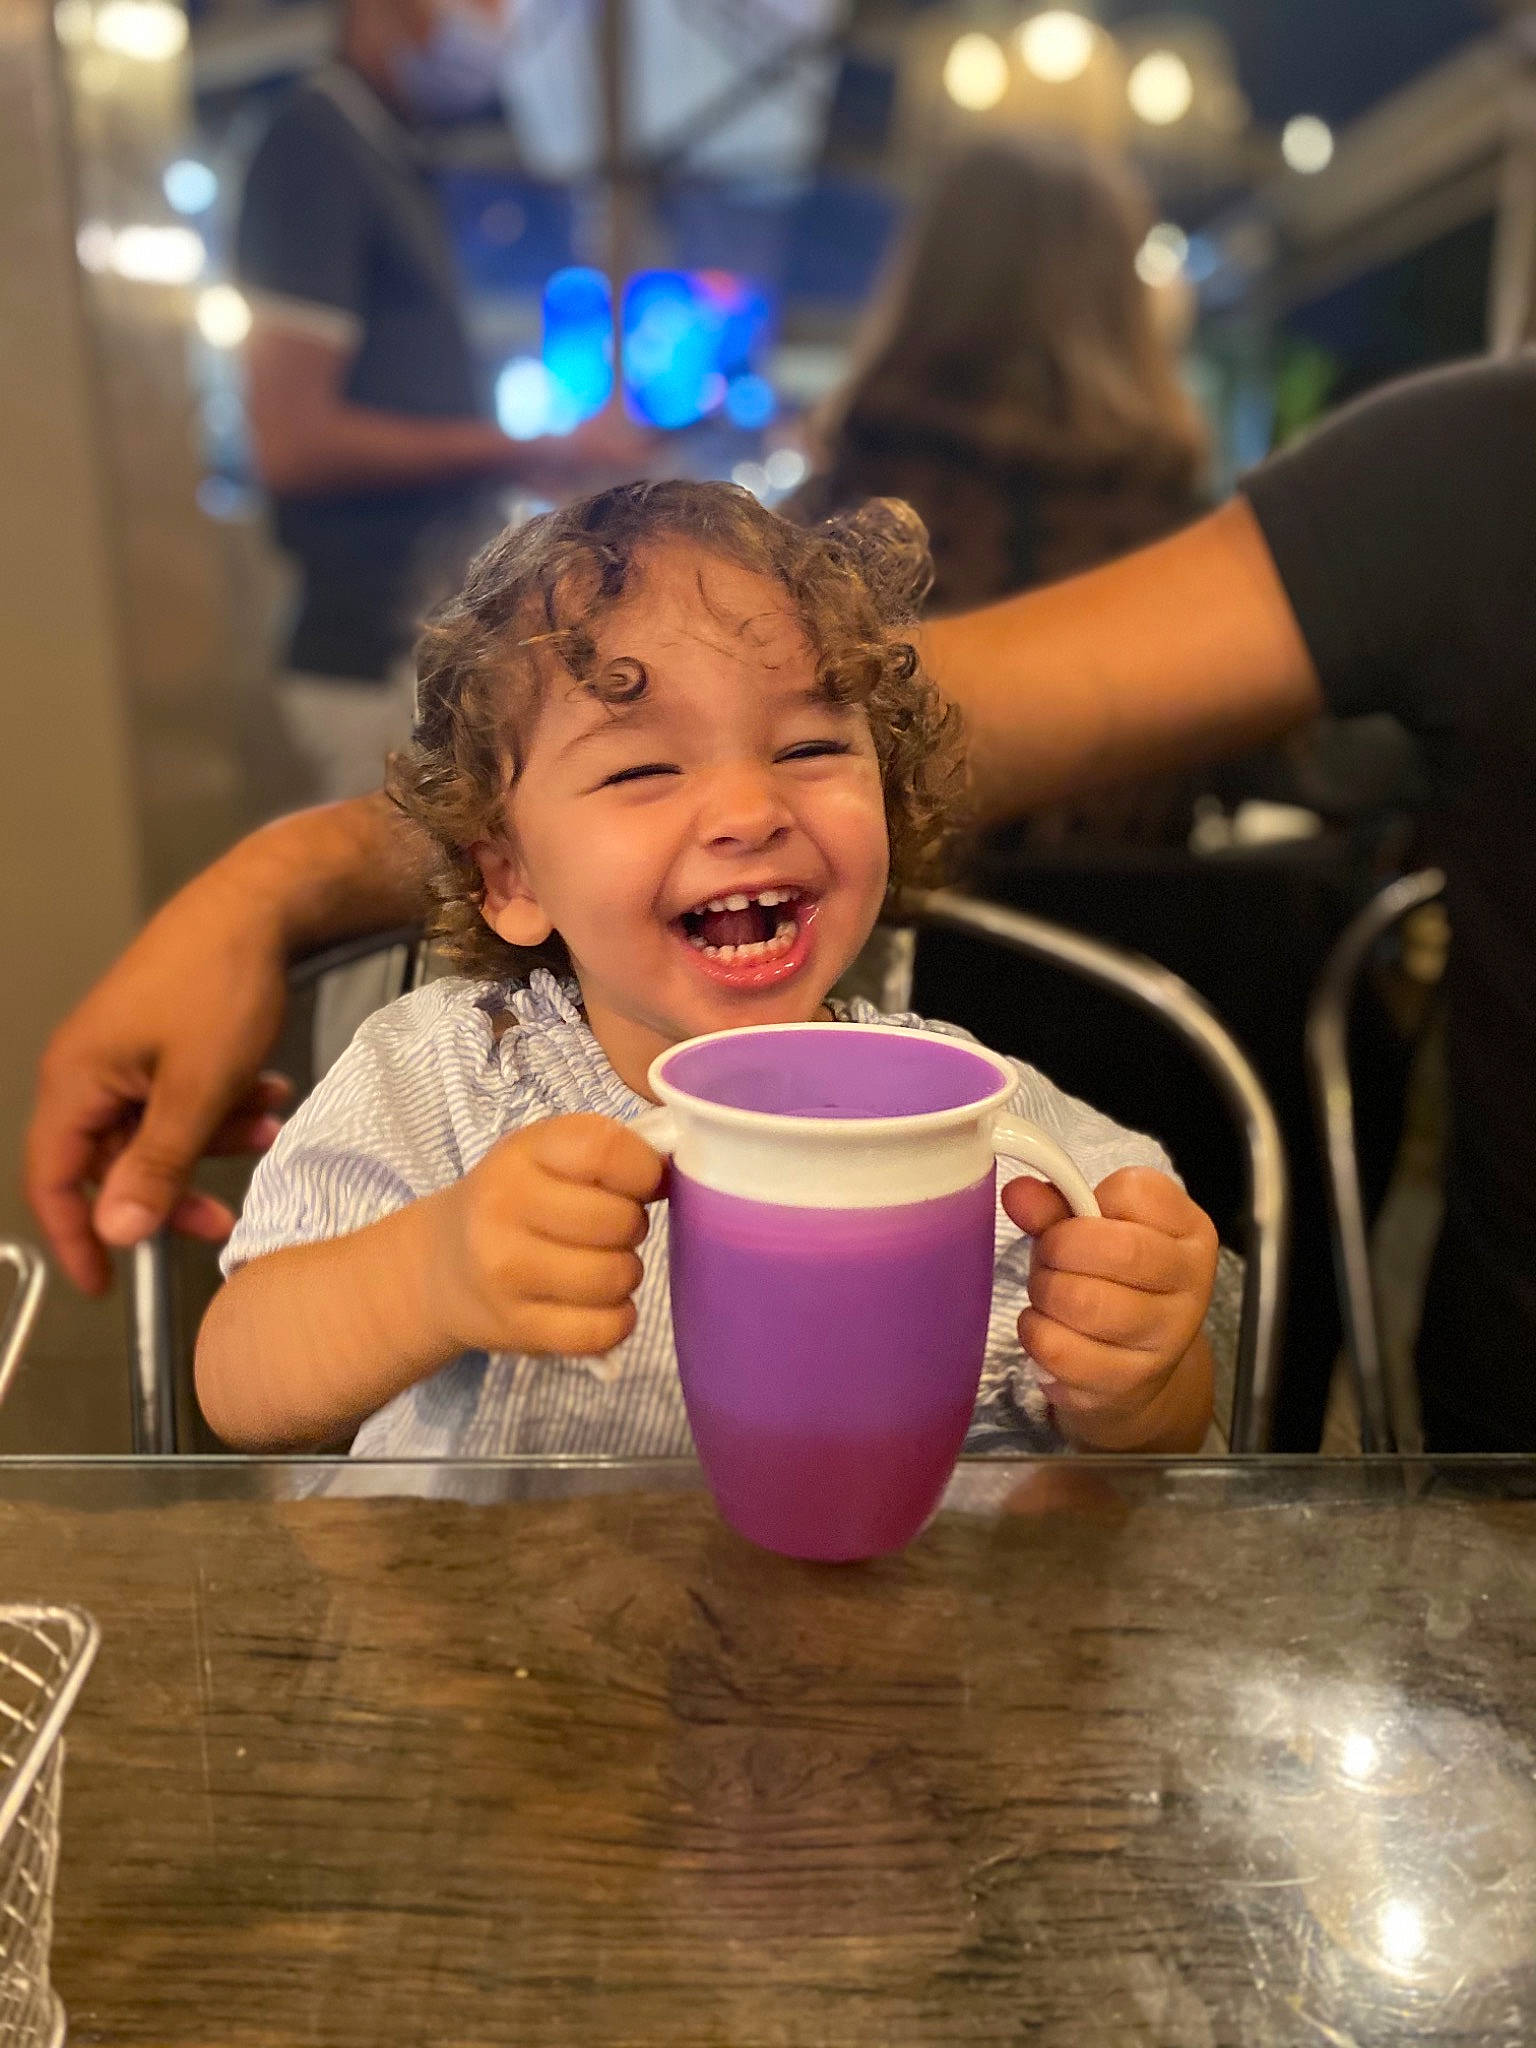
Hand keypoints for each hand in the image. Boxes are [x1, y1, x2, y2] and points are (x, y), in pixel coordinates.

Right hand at [25, 895, 291, 1294]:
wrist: (262, 904)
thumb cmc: (220, 989)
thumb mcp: (196, 1091)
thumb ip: (156, 1165)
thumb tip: (117, 1232)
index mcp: (76, 1080)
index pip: (54, 1179)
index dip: (74, 1236)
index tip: (107, 1284)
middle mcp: (89, 1067)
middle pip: (113, 1159)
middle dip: (172, 1187)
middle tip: (221, 1221)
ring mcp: (127, 1049)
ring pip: (158, 1126)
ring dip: (210, 1140)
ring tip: (266, 1129)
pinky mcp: (164, 1034)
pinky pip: (181, 1091)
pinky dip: (222, 1103)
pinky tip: (270, 1094)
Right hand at [430, 1114, 663, 1358]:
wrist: (440, 1269)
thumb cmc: (514, 1201)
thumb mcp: (545, 1155)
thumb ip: (607, 1153)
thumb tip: (674, 1176)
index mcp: (521, 1152)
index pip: (607, 1151)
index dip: (642, 1171)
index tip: (638, 1183)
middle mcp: (504, 1207)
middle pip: (620, 1221)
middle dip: (631, 1227)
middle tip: (609, 1230)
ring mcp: (506, 1272)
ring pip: (616, 1278)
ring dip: (624, 1274)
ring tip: (600, 1265)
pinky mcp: (516, 1327)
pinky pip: (602, 1331)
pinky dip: (615, 1320)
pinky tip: (598, 1306)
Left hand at [1002, 1167, 1216, 1451]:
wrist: (1134, 1366)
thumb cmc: (1111, 1282)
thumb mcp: (1090, 1234)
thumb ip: (1054, 1208)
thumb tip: (1017, 1192)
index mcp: (1190, 1231)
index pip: (1133, 1192)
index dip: (1083, 1202)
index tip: (1072, 1221)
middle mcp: (1192, 1283)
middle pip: (1115, 1250)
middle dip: (1057, 1251)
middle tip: (1048, 1260)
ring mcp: (1167, 1337)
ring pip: (1086, 1303)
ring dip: (1044, 1295)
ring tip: (1046, 1296)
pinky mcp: (1131, 1381)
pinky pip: (1062, 1351)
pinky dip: (1036, 1335)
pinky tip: (1046, 1330)